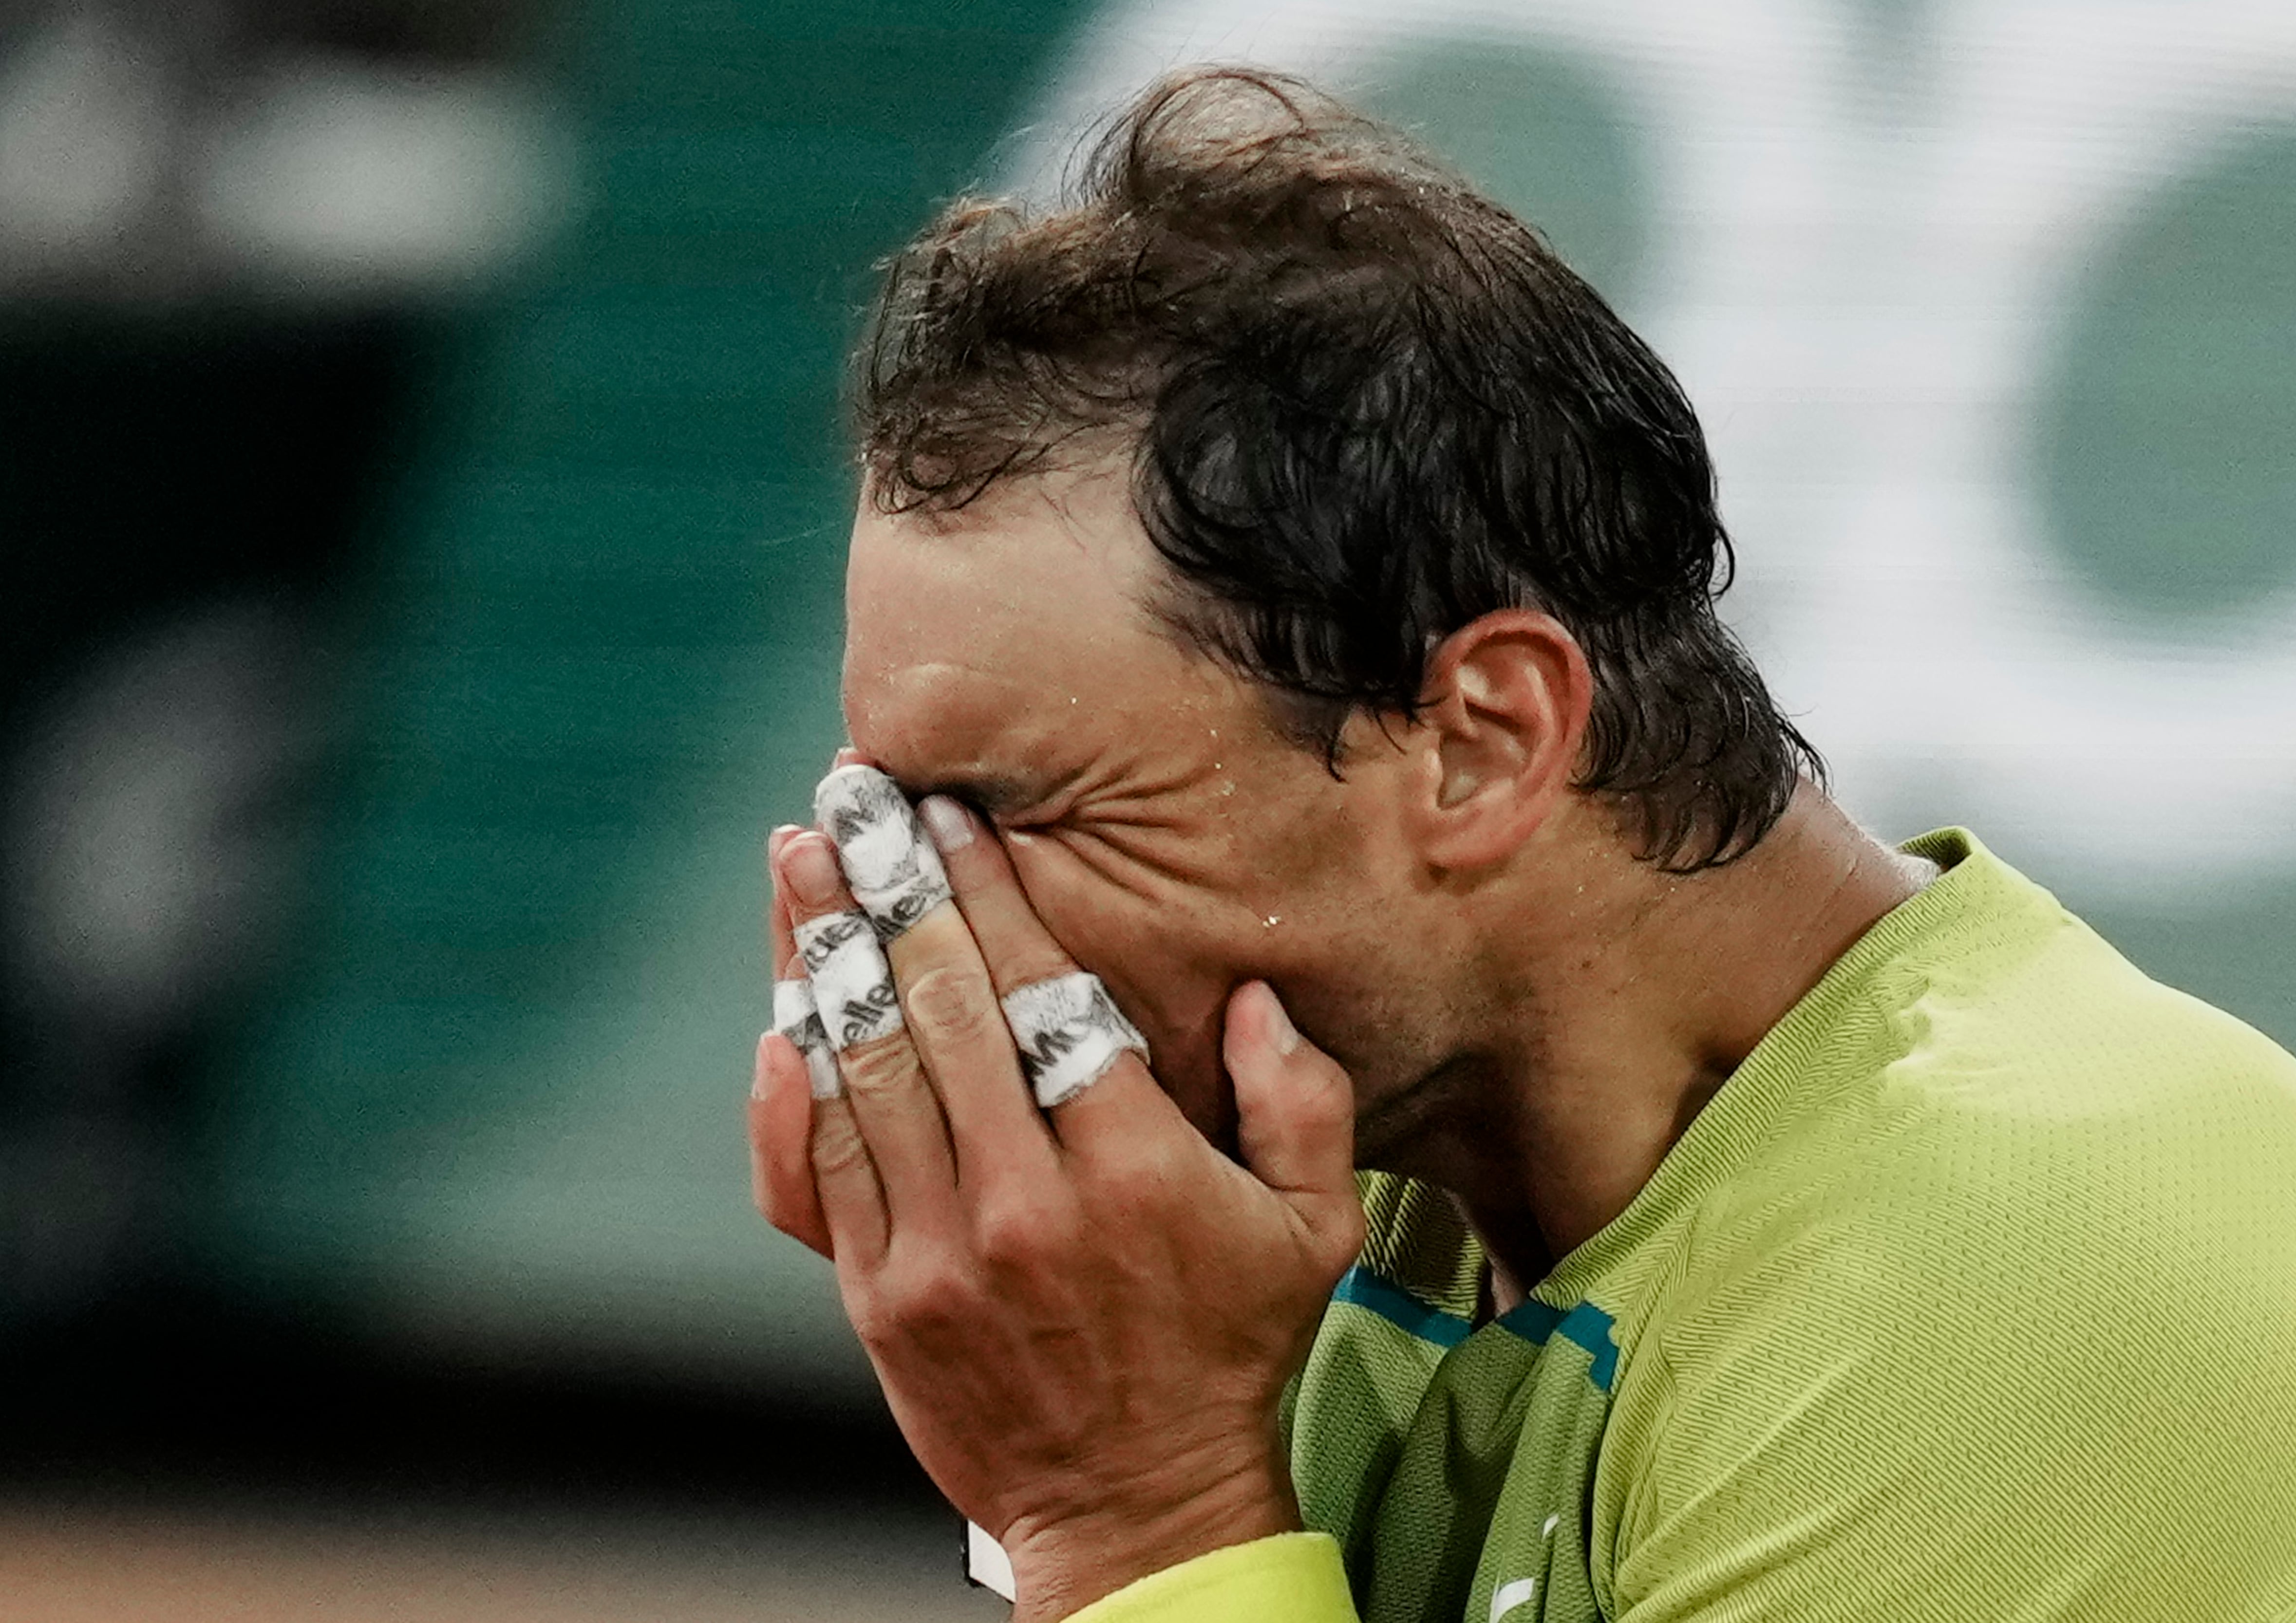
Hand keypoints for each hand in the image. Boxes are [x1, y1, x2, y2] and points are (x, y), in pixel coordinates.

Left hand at [747, 798, 1364, 1620]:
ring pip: (866, 1071)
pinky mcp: (882, 1298)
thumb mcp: (1316, 1232)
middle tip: (851, 798)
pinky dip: (796, 1082)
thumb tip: (1256, 997)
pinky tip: (781, 1005)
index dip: (989, 891)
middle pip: (941, 1009)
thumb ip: (1304, 1104)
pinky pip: (824, 1167)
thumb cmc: (1230, 1352)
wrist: (1136, 1505)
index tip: (951, 815)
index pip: (1043, 992)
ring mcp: (941, 1252)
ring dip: (824, 955)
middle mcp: (1026, 1200)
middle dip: (890, 889)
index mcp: (1133, 1167)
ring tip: (800, 862)